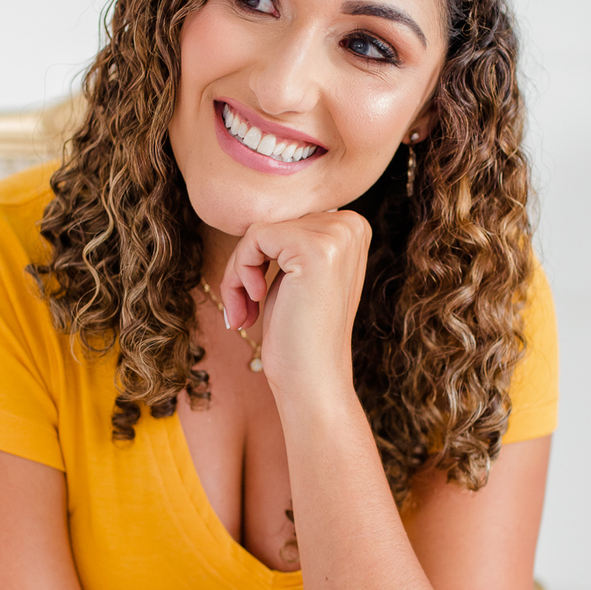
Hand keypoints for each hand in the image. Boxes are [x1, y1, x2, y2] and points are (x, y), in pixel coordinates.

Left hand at [219, 210, 370, 400]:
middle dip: (246, 266)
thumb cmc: (297, 334)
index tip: (253, 295)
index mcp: (352, 227)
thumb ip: (288, 240)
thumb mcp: (295, 275)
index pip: (284, 220)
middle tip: (244, 308)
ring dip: (238, 273)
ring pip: (258, 231)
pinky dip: (238, 273)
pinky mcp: (314, 247)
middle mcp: (351, 224)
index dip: (260, 257)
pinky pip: (252, 239)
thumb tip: (264, 209)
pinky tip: (252, 303)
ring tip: (244, 310)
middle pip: (270, 222)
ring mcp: (336, 234)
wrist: (312, 380)